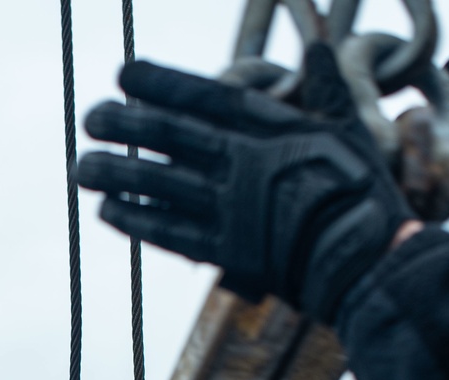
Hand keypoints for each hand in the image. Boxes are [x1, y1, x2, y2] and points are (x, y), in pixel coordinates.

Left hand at [77, 43, 413, 323]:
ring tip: (82, 167)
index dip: (161, 84)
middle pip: (172, 138)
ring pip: (161, 185)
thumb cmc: (363, 194)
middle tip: (89, 118)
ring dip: (118, 174)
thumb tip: (320, 49)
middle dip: (126, 126)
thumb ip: (326, 92)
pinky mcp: (225, 252)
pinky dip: (137, 221)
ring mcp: (229, 209)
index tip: (124, 73)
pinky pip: (170, 233)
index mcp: (271, 129)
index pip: (205, 97)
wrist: (365, 261)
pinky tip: (108, 211)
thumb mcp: (352, 131)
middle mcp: (242, 165)